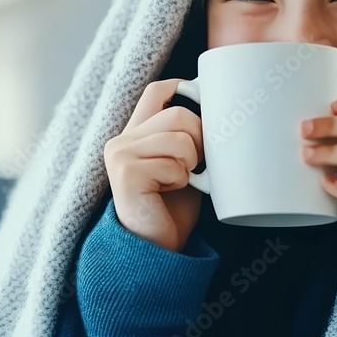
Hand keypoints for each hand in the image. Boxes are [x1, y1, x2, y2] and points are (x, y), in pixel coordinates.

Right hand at [104, 79, 204, 252]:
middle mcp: (122, 140)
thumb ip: (184, 136)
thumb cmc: (172, 208)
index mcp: (135, 134)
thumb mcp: (181, 164)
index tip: (205, 97)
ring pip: (179, 138)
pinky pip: (174, 165)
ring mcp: (120, 155)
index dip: (184, 87)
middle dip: (199, 139)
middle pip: (178, 114)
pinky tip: (166, 194)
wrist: (157, 248)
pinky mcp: (126, 172)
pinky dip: (181, 182)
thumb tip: (216, 109)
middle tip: (196, 165)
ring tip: (179, 181)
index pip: (157, 92)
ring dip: (190, 164)